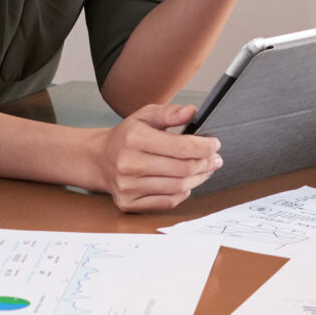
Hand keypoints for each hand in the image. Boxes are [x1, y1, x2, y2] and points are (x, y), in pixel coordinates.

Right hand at [85, 104, 219, 211]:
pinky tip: (187, 182)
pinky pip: (168, 202)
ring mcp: (128, 187)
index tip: (215, 144)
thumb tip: (191, 111)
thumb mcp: (144, 116)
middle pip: (183, 169)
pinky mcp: (129, 203)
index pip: (181, 147)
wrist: (100, 159)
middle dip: (206, 163)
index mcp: (134, 139)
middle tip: (215, 159)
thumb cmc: (127, 136)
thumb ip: (168, 112)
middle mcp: (129, 164)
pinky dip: (183, 192)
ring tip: (206, 170)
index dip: (204, 147)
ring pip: (178, 187)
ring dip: (199, 178)